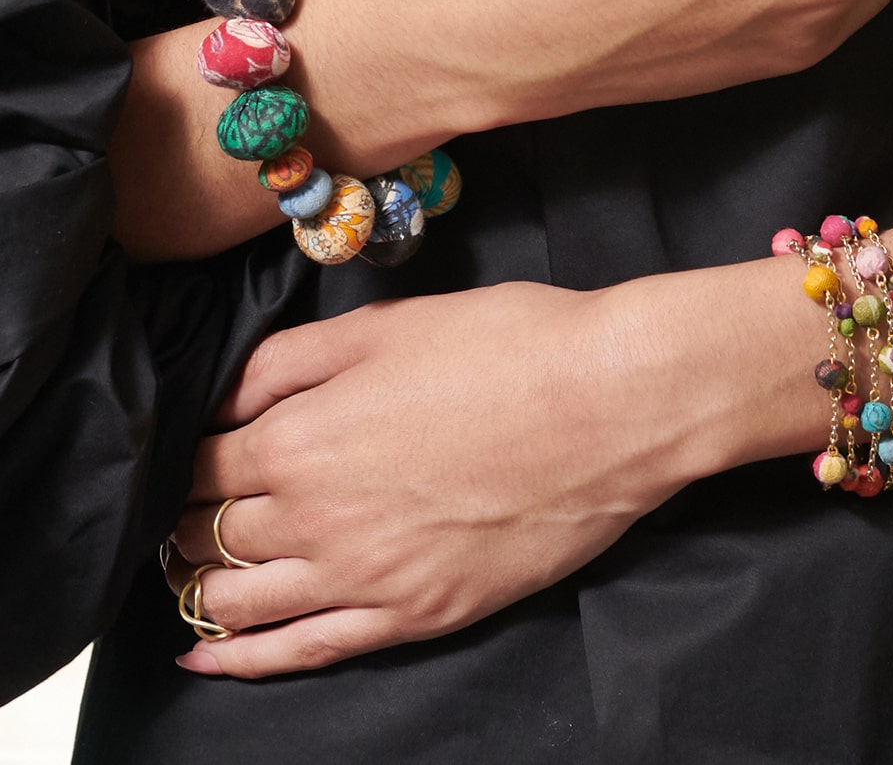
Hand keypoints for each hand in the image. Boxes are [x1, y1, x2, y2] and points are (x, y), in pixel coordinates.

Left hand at [168, 282, 700, 677]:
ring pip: (242, 604)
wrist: (610, 403)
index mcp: (303, 437)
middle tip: (186, 514)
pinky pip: (307, 651)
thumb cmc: (508, 348)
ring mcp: (369, 578)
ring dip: (200, 590)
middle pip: (211, 536)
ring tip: (190, 576)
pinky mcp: (419, 615)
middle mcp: (318, 519)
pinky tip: (209, 659)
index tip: (192, 456)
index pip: (202, 465)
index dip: (187, 460)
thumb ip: (290, 359)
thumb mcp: (387, 325)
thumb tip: (228, 395)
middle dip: (186, 523)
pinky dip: (245, 662)